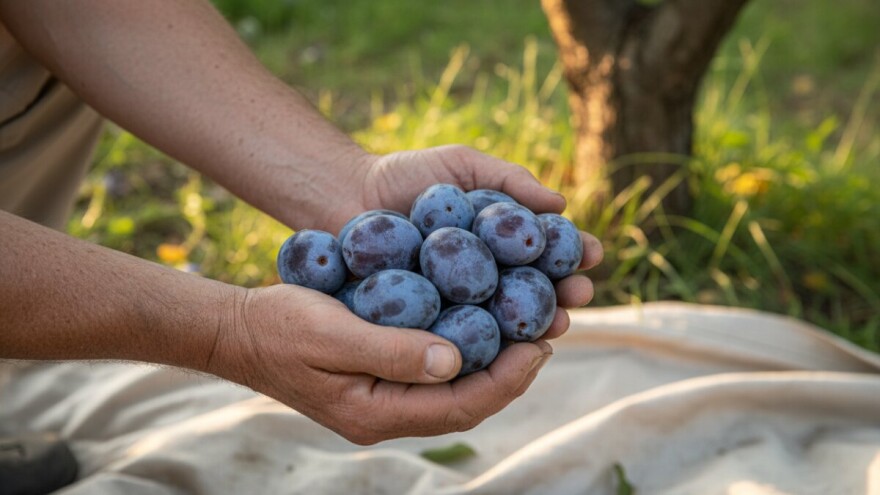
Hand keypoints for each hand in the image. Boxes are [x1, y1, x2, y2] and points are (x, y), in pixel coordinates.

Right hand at [207, 284, 552, 444]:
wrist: (236, 331)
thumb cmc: (278, 327)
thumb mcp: (331, 334)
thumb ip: (392, 351)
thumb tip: (454, 360)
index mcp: (375, 413)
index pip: (459, 406)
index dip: (506, 379)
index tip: (539, 345)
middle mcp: (384, 414)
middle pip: (465, 402)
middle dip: (510, 372)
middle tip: (547, 335)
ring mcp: (381, 399)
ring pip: (453, 388)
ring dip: (492, 361)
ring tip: (527, 329)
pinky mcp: (378, 377)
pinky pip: (434, 371)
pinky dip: (464, 349)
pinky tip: (481, 323)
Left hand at [351, 145, 603, 338]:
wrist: (345, 193)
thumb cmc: (408, 176)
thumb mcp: (462, 166)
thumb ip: (509, 180)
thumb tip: (561, 203)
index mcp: (503, 242)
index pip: (548, 251)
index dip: (573, 254)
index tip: (592, 253)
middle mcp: (488, 277)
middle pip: (536, 291)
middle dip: (564, 294)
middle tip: (578, 295)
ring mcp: (460, 304)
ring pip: (505, 320)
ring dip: (535, 323)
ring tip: (554, 323)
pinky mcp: (430, 324)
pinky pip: (461, 334)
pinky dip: (485, 341)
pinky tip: (503, 344)